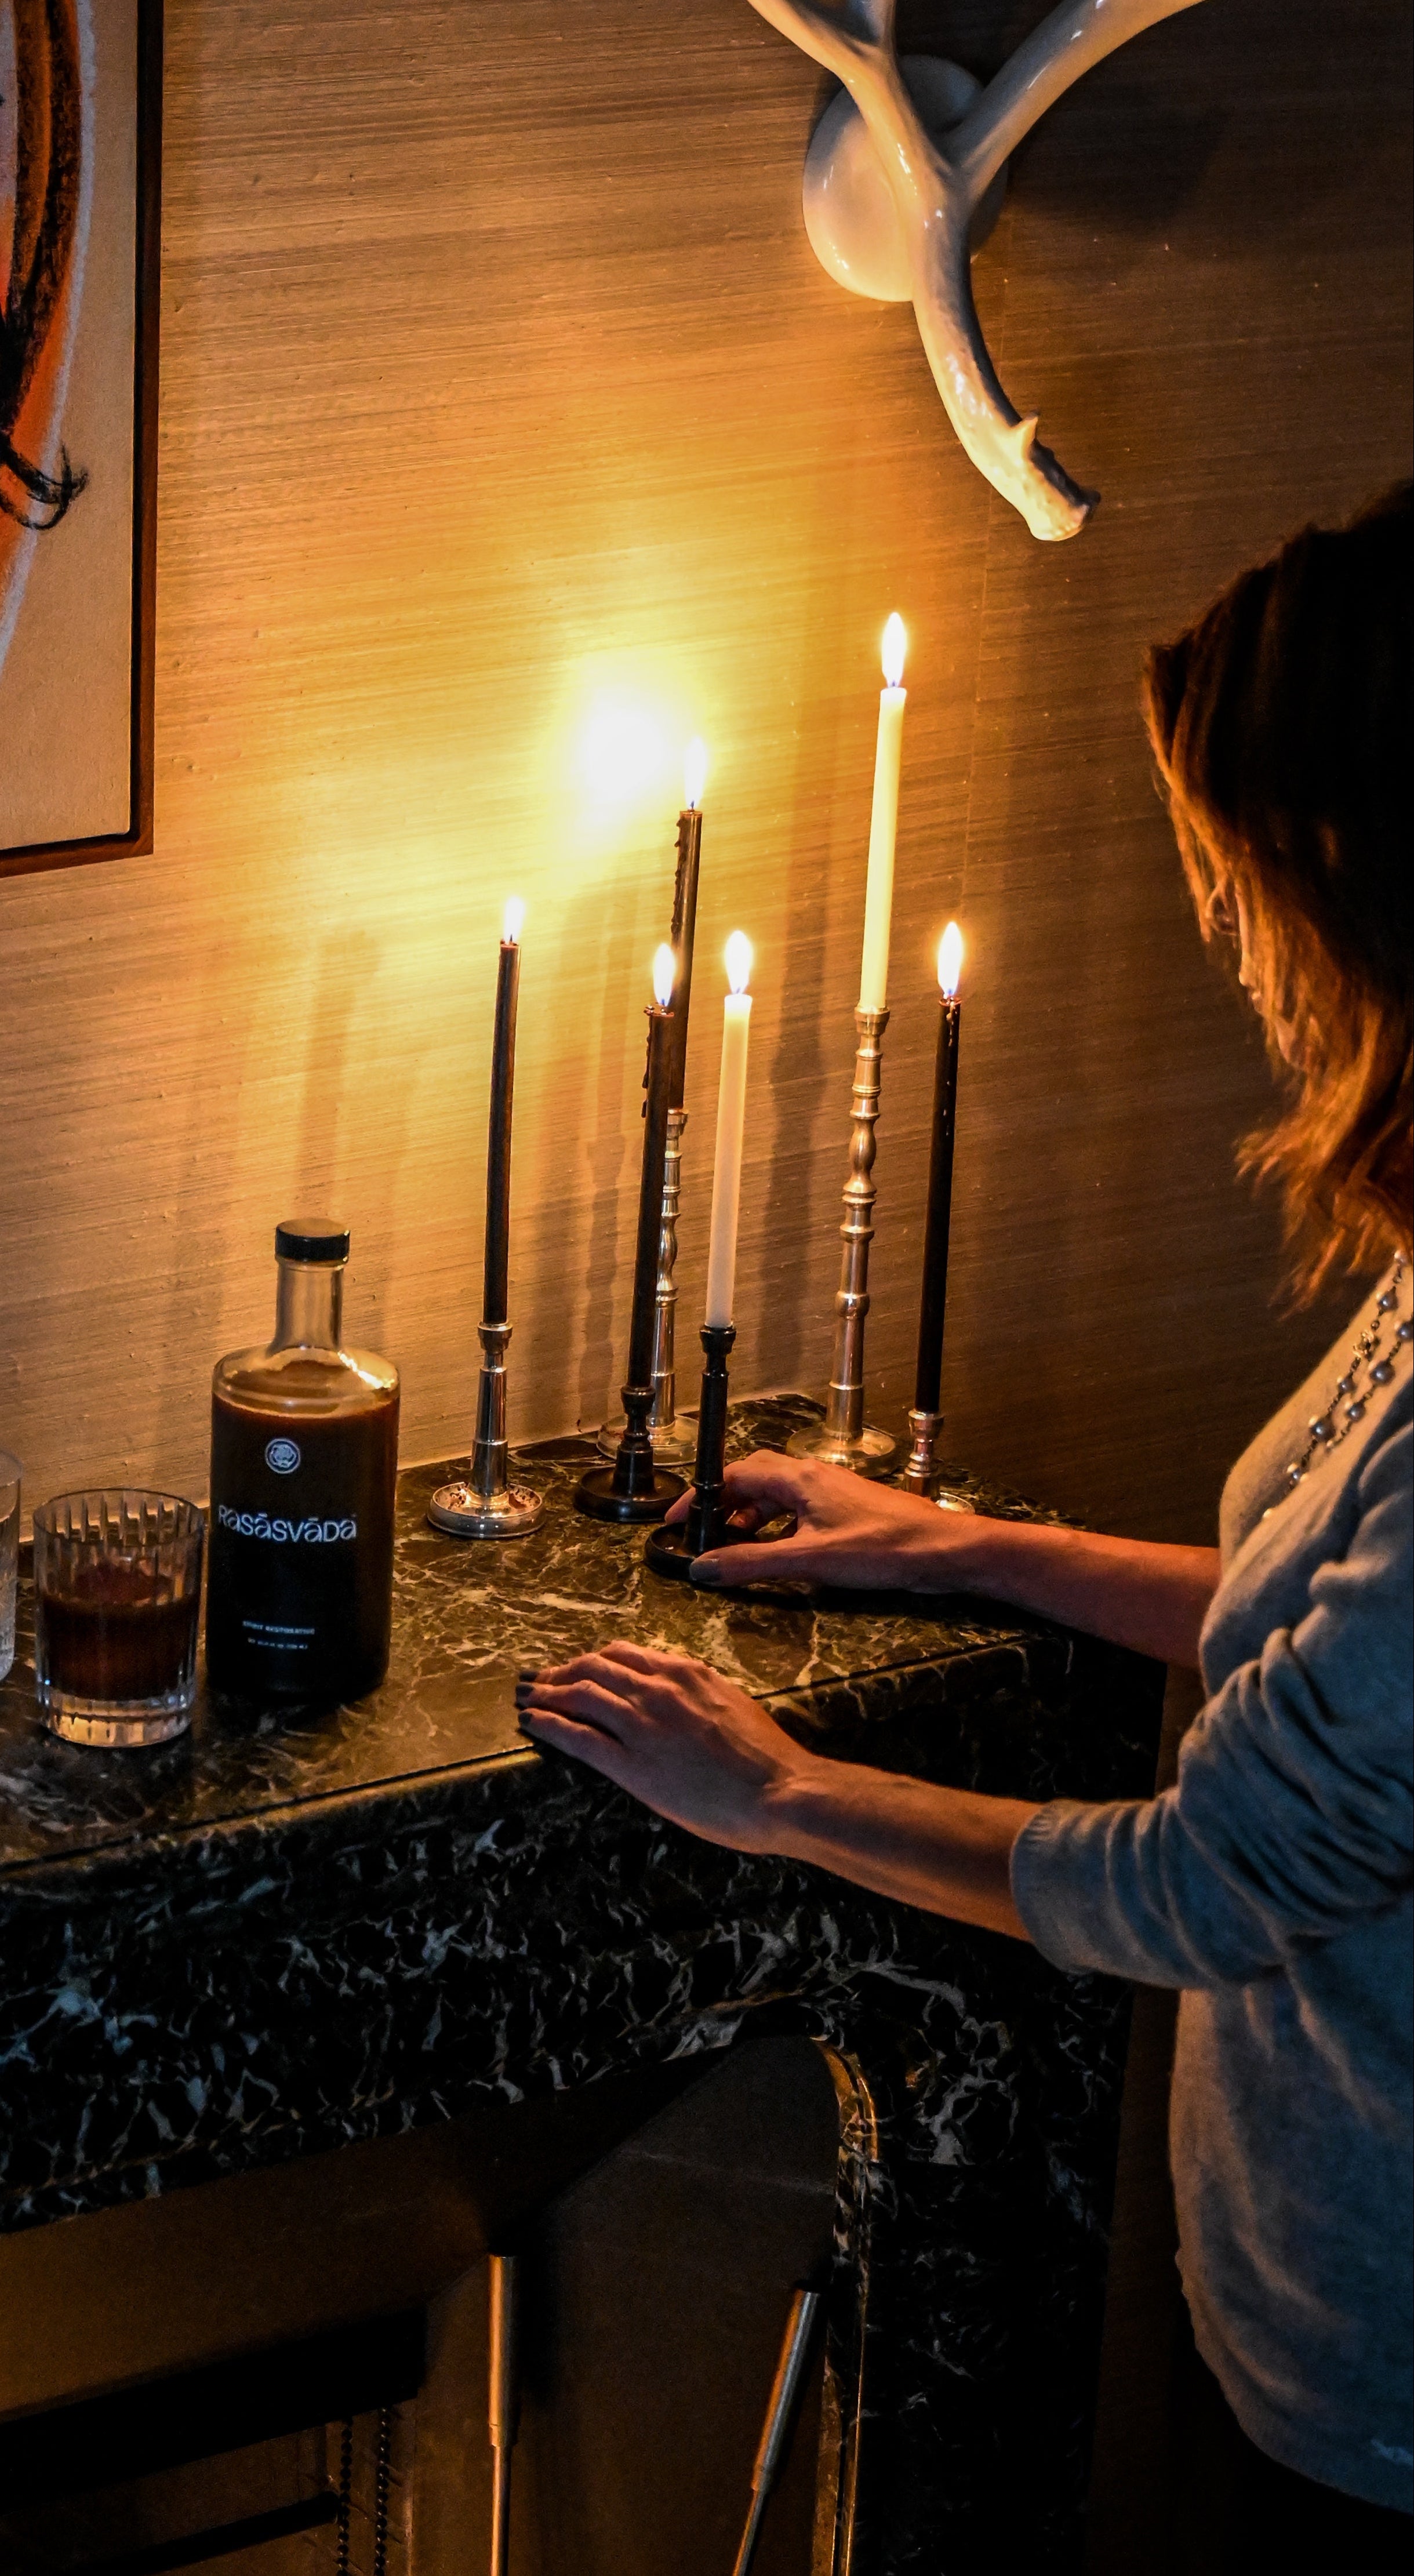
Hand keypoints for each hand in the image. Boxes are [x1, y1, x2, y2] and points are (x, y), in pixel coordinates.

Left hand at [515, 1641, 820, 1851]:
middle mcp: (658, 1688)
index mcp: (685, 1672)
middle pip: (593, 1667)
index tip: (577, 1666)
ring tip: (526, 1697)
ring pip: (579, 1694)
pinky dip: (548, 1723)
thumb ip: (697, 1692)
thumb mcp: (732, 1704)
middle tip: (541, 1680)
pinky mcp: (631, 1764)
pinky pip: (578, 1736)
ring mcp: (641, 1724)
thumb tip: (676, 1691)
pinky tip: (531, 1722)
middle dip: (561, 1671)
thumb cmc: (766, 1757)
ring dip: (545, 1693)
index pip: (625, 1653)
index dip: (593, 1659)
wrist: (779, 1790)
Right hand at [665, 1450, 976, 1592]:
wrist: (940, 1550)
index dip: (701, 1496)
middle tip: (704, 1532)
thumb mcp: (808, 1560)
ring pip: (777, 1496)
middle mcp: (812, 1477)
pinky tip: (777, 1552)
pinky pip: (798, 1511)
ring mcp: (830, 1492)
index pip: (734, 1475)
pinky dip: (777, 1527)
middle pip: (754, 1479)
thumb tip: (704, 1567)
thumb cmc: (883, 1547)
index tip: (679, 1519)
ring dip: (751, 1517)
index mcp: (798, 1479)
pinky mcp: (845, 1510)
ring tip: (735, 1547)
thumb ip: (752, 1564)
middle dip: (724, 1504)